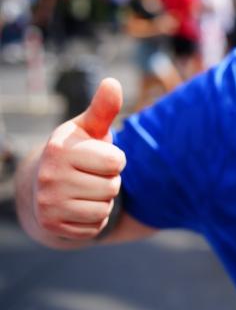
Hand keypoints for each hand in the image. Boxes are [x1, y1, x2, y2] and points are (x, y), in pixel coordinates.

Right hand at [34, 78, 125, 242]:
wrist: (44, 186)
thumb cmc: (77, 152)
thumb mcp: (88, 129)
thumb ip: (103, 109)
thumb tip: (113, 83)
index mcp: (59, 149)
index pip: (116, 161)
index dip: (115, 160)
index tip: (99, 157)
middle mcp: (48, 176)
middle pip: (112, 187)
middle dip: (109, 182)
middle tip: (91, 176)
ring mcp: (47, 204)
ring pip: (103, 209)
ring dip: (103, 202)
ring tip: (86, 191)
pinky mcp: (52, 226)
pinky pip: (94, 227)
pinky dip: (94, 220)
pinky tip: (79, 207)